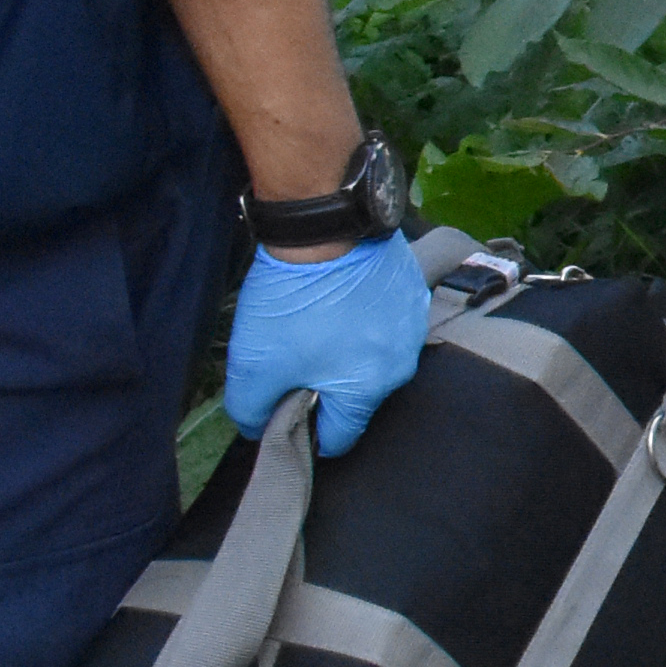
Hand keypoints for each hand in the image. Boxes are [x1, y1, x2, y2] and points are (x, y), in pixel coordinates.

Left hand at [223, 232, 432, 453]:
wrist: (326, 229)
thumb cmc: (294, 303)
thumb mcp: (254, 363)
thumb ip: (253, 409)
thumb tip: (258, 427)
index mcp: (368, 390)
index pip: (340, 437)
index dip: (309, 432)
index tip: (289, 412)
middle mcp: (401, 365)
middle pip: (359, 395)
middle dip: (329, 385)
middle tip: (298, 357)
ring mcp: (413, 325)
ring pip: (375, 356)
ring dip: (351, 349)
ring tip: (321, 322)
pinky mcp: (413, 292)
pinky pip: (387, 321)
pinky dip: (365, 317)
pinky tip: (342, 297)